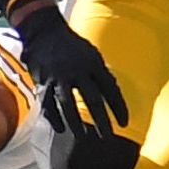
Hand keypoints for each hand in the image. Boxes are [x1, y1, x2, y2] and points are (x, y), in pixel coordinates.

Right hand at [15, 5, 126, 139]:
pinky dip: (54, 118)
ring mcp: (59, 76)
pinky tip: (60, 129)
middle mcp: (77, 70)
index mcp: (94, 63)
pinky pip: (48, 103)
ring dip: (76, 123)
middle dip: (100, 120)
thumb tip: (115, 94)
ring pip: (67, 104)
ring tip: (83, 137)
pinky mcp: (43, 81)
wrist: (45, 32)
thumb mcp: (92, 55)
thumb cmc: (73, 46)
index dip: (119, 107)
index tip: (124, 124)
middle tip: (107, 137)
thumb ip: (102, 74)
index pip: (110, 89)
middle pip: (92, 98)